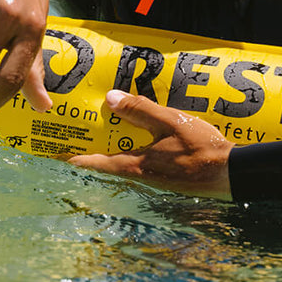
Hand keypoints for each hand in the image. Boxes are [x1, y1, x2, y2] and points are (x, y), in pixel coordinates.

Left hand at [68, 90, 232, 198]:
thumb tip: (110, 99)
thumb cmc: (201, 148)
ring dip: (107, 154)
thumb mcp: (170, 122)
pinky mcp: (165, 180)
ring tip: (99, 136)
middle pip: (104, 167)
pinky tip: (134, 141)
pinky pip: (138, 166)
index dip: (70, 158)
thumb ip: (141, 110)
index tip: (51, 154)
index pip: (93, 163)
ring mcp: (152, 181)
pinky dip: (128, 154)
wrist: (230, 173)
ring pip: (121, 167)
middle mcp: (139, 177)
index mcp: (135, 165)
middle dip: (87, 153)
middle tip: (73, 137)